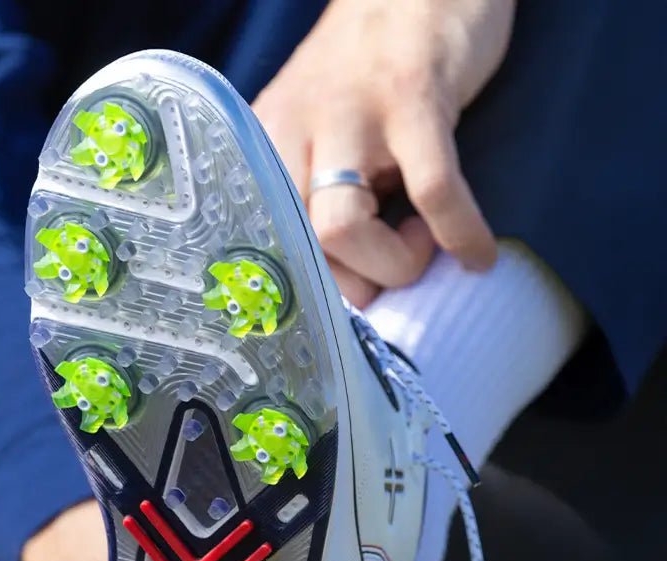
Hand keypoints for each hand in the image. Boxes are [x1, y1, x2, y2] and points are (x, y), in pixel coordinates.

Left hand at [253, 0, 514, 305]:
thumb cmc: (368, 72)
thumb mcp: (316, 131)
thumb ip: (313, 192)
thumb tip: (345, 285)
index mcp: (264, 148)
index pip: (263, 244)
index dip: (305, 295)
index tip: (344, 307)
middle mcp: (292, 132)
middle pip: (298, 245)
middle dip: (352, 287)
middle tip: (389, 278)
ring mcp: (349, 113)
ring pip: (341, 228)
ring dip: (392, 265)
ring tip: (422, 249)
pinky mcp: (411, 98)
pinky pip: (432, 192)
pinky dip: (460, 236)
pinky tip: (478, 254)